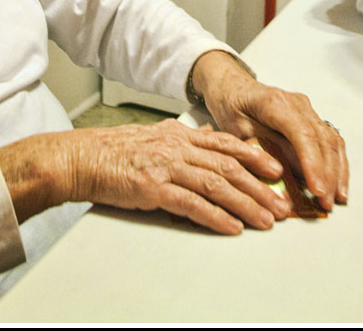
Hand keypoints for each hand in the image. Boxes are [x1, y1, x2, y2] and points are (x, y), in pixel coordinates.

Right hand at [0, 120, 292, 234]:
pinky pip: (192, 204)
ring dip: (246, 204)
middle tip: (282, 205)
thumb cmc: (114, 152)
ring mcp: (166, 166)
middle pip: (229, 167)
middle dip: (260, 188)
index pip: (225, 144)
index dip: (254, 156)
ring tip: (266, 221)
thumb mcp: (153, 137)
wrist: (81, 158)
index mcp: (179, 135)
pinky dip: (216, 217)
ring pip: (217, 185)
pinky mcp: (153, 188)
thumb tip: (204, 137)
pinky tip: (232, 228)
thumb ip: (181, 139)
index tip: (276, 170)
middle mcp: (177, 147)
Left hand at [191, 51, 348, 210]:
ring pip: (332, 140)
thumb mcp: (237, 130)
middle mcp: (297, 103)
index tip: (317, 189)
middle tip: (325, 203)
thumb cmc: (231, 108)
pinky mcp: (312, 118)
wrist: (233, 87)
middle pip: (322, 139)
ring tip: (335, 199)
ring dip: (336, 172)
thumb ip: (263, 147)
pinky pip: (330, 141)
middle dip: (327, 174)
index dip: (312, 163)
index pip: (302, 134)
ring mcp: (307, 109)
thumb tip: (288, 172)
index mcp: (274, 102)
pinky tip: (337, 185)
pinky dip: (336, 164)